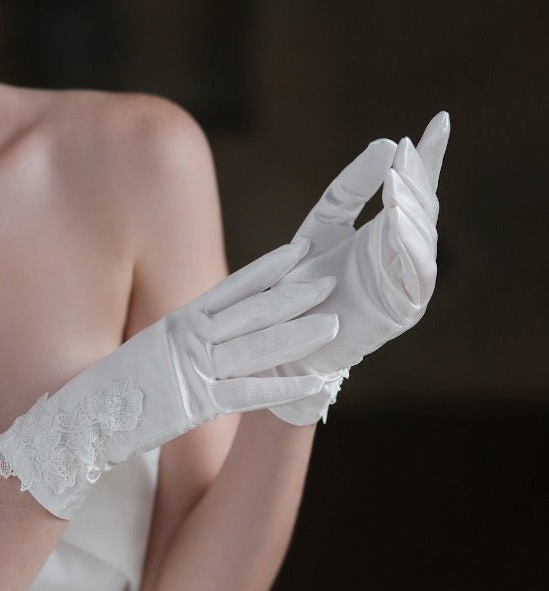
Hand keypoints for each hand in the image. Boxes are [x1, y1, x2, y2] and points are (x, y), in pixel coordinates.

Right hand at [0, 237, 339, 518]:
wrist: (83, 417)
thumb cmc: (116, 383)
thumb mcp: (153, 344)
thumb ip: (188, 332)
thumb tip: (218, 321)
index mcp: (180, 321)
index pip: (232, 289)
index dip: (267, 270)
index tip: (299, 254)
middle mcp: (190, 340)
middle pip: (251, 313)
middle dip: (292, 296)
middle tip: (330, 280)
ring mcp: (194, 370)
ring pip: (256, 349)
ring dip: (296, 337)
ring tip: (333, 324)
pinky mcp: (196, 404)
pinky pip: (246, 395)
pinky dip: (280, 388)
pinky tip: (311, 382)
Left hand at [265, 111, 450, 425]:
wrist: (283, 338)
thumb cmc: (301, 283)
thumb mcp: (322, 224)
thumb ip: (348, 188)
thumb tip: (385, 144)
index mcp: (387, 234)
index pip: (414, 190)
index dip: (428, 158)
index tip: (440, 120)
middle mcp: (402, 255)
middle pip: (422, 210)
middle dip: (418, 179)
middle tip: (409, 149)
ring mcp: (406, 282)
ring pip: (422, 239)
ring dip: (414, 208)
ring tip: (400, 180)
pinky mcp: (402, 310)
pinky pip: (415, 275)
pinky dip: (410, 246)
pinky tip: (400, 218)